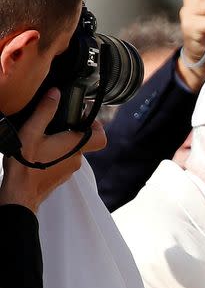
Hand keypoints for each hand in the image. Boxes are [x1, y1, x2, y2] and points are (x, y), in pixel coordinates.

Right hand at [0, 88, 106, 211]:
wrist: (20, 192)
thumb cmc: (26, 164)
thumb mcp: (32, 132)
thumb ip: (45, 112)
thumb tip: (55, 94)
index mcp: (74, 146)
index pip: (101, 137)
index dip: (97, 125)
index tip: (84, 117)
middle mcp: (77, 159)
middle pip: (83, 141)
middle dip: (72, 130)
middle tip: (57, 121)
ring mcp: (70, 170)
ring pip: (72, 151)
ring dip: (62, 142)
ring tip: (43, 135)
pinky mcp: (61, 176)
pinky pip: (64, 160)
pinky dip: (57, 153)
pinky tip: (39, 150)